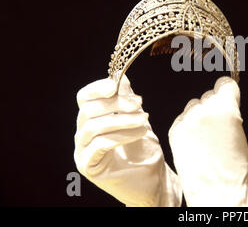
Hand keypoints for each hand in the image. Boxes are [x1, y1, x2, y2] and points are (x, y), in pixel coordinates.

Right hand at [74, 74, 181, 206]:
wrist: (152, 182)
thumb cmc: (144, 151)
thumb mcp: (138, 120)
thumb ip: (128, 101)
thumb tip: (122, 77)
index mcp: (92, 119)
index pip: (84, 98)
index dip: (97, 88)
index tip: (116, 84)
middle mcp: (83, 134)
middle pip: (89, 110)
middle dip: (116, 104)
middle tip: (140, 104)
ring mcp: (83, 151)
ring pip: (94, 126)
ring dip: (122, 120)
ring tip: (145, 120)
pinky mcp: (88, 166)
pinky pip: (100, 144)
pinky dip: (121, 135)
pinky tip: (140, 132)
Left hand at [168, 76, 247, 206]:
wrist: (216, 190)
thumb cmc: (233, 166)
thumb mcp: (240, 132)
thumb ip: (231, 112)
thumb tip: (224, 102)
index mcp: (225, 108)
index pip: (225, 83)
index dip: (227, 91)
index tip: (227, 96)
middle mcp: (204, 110)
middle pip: (209, 94)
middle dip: (213, 106)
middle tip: (217, 126)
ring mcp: (187, 120)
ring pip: (194, 105)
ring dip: (199, 116)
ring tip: (205, 137)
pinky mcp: (174, 130)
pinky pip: (182, 119)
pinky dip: (188, 127)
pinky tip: (195, 142)